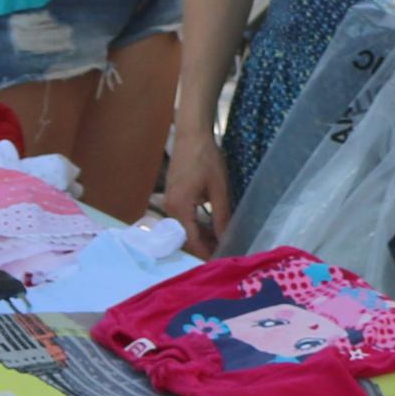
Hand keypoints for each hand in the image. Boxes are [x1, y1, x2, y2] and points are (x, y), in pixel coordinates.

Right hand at [157, 128, 232, 250]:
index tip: (219, 260)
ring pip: (183, 227)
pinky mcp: (171, 196)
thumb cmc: (206, 159)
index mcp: (180, 208)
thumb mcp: (219, 189)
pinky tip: (210, 226)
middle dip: (204, 246)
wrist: (191, 135)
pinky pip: (182, 217)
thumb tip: (226, 238)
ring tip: (220, 241)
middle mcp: (169, 208)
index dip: (205, 252)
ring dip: (200, 235)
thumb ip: (221, 216)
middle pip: (185, 236)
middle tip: (224, 252)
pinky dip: (195, 224)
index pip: (192, 240)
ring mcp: (168, 201)